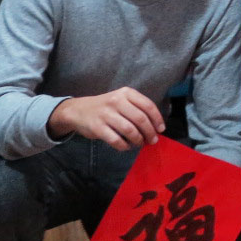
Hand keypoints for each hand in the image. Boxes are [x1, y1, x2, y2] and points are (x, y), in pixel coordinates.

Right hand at [48, 86, 164, 149]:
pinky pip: (116, 140)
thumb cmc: (106, 106)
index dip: (157, 119)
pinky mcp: (98, 128)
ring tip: (139, 143)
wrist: (78, 110)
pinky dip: (124, 146)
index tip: (161, 129)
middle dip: (149, 132)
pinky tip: (126, 147)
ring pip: (130, 130)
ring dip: (138, 140)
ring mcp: (106, 114)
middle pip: (140, 119)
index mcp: (126, 93)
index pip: (147, 105)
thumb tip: (154, 127)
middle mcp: (117, 101)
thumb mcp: (121, 99)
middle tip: (152, 140)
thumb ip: (136, 108)